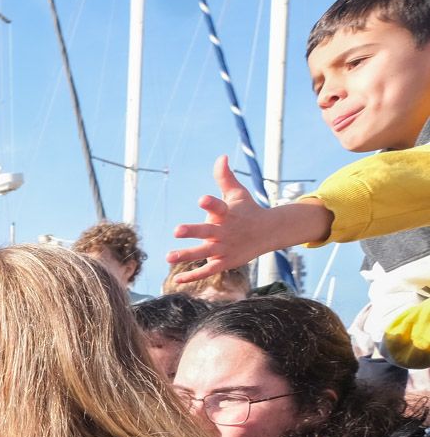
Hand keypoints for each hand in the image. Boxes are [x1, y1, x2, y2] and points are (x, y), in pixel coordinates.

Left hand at [168, 155, 331, 283]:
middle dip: (193, 231)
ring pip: (204, 252)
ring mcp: (224, 248)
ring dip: (186, 255)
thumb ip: (225, 177)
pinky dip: (193, 276)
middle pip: (207, 231)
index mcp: (227, 214)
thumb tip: (221, 156)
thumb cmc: (247, 210)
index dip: (210, 203)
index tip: (201, 199)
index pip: (218, 207)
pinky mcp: (224, 262)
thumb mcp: (237, 193)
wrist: (268, 232)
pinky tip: (177, 280)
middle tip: (177, 229)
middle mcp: (225, 231)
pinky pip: (207, 270)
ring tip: (168, 257)